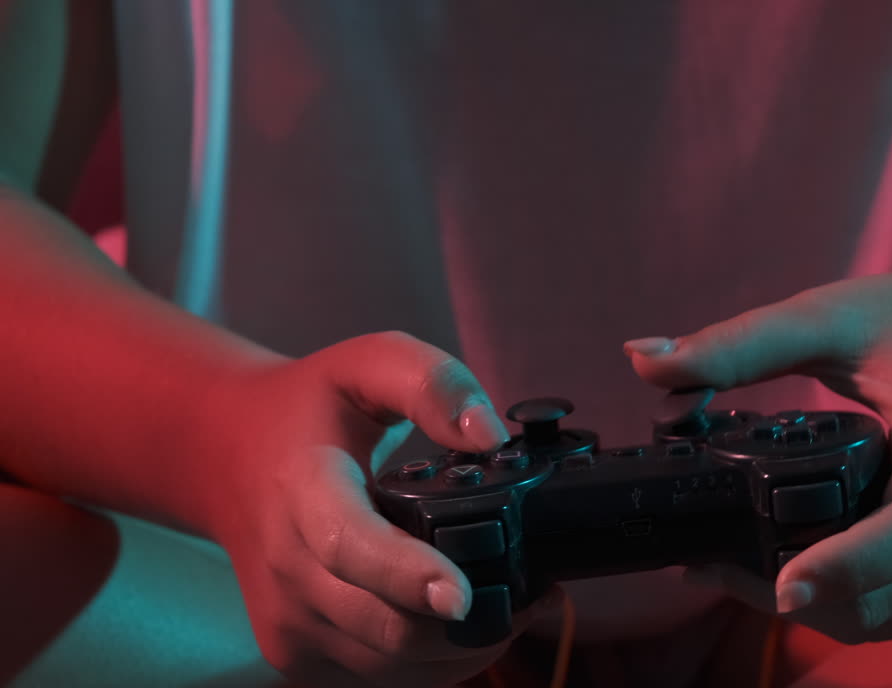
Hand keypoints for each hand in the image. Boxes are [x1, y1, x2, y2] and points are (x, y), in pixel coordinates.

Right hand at [200, 331, 555, 686]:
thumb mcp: (369, 364)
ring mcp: (286, 621)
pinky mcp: (294, 654)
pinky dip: (429, 660)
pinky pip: (378, 676)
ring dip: (458, 646)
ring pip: (390, 664)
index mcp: (302, 492)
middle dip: (469, 623)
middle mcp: (286, 569)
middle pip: (385, 626)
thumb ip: (433, 385)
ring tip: (508, 601)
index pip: (351, 548)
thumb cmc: (310, 408)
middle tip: (533, 592)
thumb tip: (489, 435)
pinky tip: (458, 621)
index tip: (462, 596)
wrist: (228, 456)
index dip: (409, 578)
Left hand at [625, 267, 891, 642]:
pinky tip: (792, 569)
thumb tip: (640, 360)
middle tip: (705, 557)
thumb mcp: (837, 316)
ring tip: (732, 562)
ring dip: (808, 606)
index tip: (781, 585)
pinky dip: (843, 605)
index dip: (845, 566)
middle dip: (785, 590)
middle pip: (880, 597)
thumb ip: (742, 344)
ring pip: (882, 620)